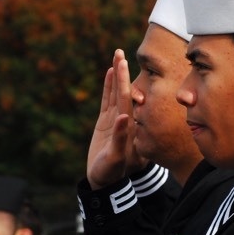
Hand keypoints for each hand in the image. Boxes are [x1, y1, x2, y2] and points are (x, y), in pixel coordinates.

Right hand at [86, 50, 146, 188]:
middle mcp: (124, 120)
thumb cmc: (111, 173)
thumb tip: (123, 117)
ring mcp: (115, 120)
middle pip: (123, 91)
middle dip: (122, 72)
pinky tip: (109, 73)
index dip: (125, 80)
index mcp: (129, 126)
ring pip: (116, 93)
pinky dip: (108, 87)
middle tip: (120, 51)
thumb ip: (120, 138)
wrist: (105, 182)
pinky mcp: (106, 123)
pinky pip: (108, 101)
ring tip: (117, 57)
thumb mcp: (116, 158)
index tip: (124, 63)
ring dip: (116, 76)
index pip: (127, 99)